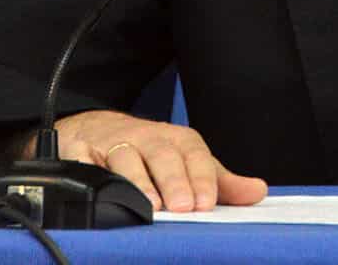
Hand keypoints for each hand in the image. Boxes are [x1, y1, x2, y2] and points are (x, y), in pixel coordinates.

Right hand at [27, 110, 268, 212]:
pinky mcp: (79, 150)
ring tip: (148, 206)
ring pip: (124, 158)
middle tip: (181, 207)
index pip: (193, 153)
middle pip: (160, 154)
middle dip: (172, 180)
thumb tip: (258, 191)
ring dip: (136, 182)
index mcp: (174, 139)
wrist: (96, 130)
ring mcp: (110, 143)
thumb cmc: (149, 153)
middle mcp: (144, 137)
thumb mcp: (187, 164)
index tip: (206, 203)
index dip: (201, 178)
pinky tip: (99, 192)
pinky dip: (90, 174)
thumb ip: (220, 182)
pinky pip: (83, 162)